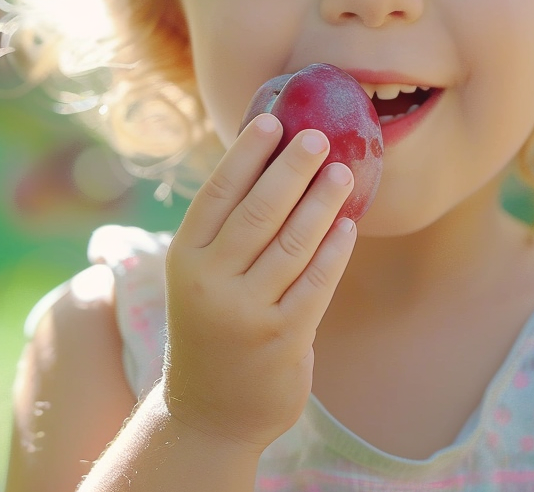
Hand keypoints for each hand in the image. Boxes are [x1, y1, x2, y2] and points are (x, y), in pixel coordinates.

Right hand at [162, 113, 357, 451]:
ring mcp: (246, 311)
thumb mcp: (202, 278)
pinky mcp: (282, 337)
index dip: (245, 155)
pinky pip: (315, 283)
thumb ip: (228, 232)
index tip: (271, 120)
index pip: (217, 194)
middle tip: (318, 136)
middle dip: (290, 169)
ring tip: (342, 172)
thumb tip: (272, 164)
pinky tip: (348, 226)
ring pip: (291, 244)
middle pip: (257, 212)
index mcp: (185, 258)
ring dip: (320, 203)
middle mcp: (210, 281)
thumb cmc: (212, 327)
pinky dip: (334, 250)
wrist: (209, 412)